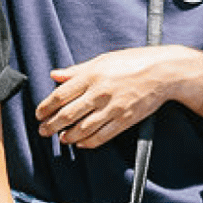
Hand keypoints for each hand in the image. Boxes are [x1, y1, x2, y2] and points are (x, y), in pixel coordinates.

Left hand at [36, 46, 202, 147]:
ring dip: (68, 136)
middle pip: (68, 114)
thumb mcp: (103, 59)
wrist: (164, 71)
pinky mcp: (125, 120)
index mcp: (92, 75)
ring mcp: (113, 108)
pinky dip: (88, 142)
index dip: (46, 107)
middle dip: (52, 125)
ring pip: (83, 128)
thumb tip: (55, 75)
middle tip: (43, 130)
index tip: (39, 114)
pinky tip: (80, 143)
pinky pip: (102, 136)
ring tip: (61, 138)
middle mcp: (100, 92)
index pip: (61, 95)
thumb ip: (77, 70)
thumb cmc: (133, 61)